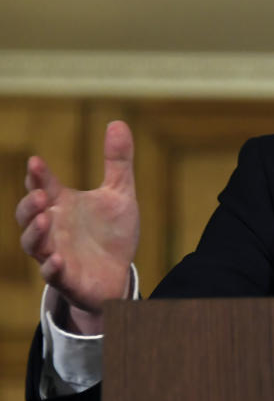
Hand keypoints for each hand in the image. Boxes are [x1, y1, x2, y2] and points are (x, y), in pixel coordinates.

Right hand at [15, 121, 139, 332]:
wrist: (118, 273)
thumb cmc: (111, 233)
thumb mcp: (119, 194)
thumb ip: (117, 161)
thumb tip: (118, 122)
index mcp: (61, 205)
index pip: (42, 186)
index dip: (37, 175)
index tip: (36, 162)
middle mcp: (52, 228)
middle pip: (27, 214)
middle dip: (28, 204)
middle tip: (40, 194)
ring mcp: (55, 253)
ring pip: (33, 244)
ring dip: (34, 232)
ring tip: (44, 219)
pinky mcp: (66, 278)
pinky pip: (52, 274)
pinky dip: (52, 267)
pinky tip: (57, 259)